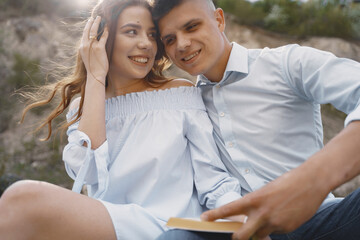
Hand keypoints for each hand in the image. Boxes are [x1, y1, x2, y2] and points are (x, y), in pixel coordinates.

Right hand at [80, 16, 108, 84]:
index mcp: (81, 47)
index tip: (90, 22)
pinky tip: (107, 28)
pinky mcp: (99, 48)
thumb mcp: (87, 57)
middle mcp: (85, 45)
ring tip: (100, 19)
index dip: (87, 27)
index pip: (84, 34)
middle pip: (87, 30)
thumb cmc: (93, 68)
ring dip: (97, 23)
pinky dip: (105, 31)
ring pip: (94, 31)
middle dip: (91, 22)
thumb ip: (88, 50)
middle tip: (95, 17)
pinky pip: (103, 37)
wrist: (95, 75)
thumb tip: (91, 46)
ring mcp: (92, 46)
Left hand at [201, 168, 327, 239]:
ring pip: (259, 236)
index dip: (214, 215)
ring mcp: (275, 223)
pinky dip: (275, 228)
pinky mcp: (287, 228)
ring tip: (269, 217)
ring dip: (259, 233)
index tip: (203, 218)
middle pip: (241, 236)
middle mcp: (262, 213)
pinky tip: (284, 215)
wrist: (310, 182)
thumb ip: (255, 206)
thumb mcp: (265, 191)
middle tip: (235, 234)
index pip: (229, 209)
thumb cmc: (286, 183)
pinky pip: (276, 233)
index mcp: (254, 199)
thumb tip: (247, 219)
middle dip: (236, 238)